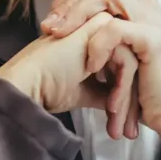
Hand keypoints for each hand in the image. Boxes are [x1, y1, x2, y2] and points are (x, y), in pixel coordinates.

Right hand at [0, 12, 140, 139]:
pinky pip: (126, 60)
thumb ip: (105, 92)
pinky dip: (122, 88)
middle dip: (131, 104)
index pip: (125, 69)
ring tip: (119, 127)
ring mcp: (101, 27)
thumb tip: (120, 105)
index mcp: (97, 42)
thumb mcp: (85, 91)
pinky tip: (111, 107)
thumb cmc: (48, 87)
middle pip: (131, 67)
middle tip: (129, 132)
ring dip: (127, 101)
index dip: (127, 99)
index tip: (125, 127)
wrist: (27, 84)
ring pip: (132, 65)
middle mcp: (101, 30)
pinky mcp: (100, 29)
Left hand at [44, 0, 160, 159]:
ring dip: (77, 16)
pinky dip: (97, 44)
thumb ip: (96, 37)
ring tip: (60, 38)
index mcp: (135, 6)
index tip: (49, 25)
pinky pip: (116, 27)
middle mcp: (145, 5)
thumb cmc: (143, 92)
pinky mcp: (153, 39)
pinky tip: (91, 65)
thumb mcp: (114, 58)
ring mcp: (151, 19)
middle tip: (48, 29)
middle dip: (68, 3)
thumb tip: (56, 27)